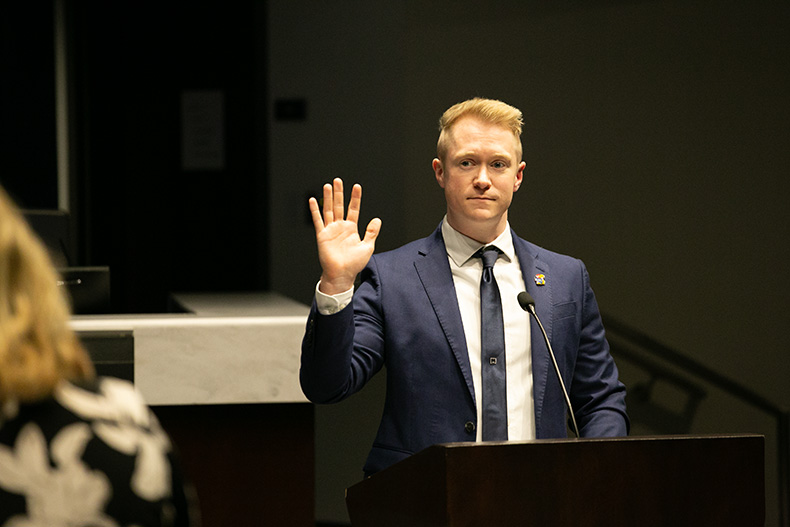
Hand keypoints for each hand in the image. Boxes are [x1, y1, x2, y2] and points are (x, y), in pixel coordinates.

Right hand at [309, 178, 380, 294]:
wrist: (342, 275)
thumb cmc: (354, 264)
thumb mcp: (367, 247)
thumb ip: (372, 232)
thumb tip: (377, 219)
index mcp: (351, 229)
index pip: (353, 209)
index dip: (355, 198)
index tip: (356, 186)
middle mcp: (340, 227)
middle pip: (340, 206)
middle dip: (339, 193)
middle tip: (338, 180)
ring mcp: (331, 230)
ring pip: (329, 210)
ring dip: (328, 198)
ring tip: (327, 185)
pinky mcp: (322, 235)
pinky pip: (318, 220)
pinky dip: (315, 210)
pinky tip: (313, 200)